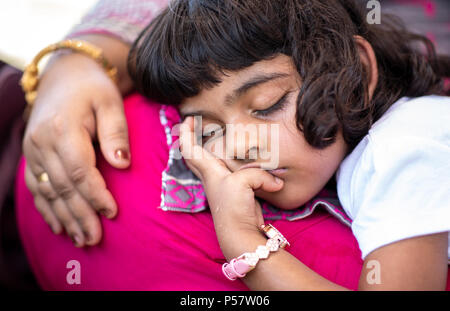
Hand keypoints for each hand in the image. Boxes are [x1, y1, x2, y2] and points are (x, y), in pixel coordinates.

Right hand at [22, 52, 129, 246]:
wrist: (65, 75)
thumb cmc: (93, 89)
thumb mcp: (110, 103)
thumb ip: (116, 133)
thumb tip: (121, 164)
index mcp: (63, 128)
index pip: (79, 171)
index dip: (95, 195)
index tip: (111, 213)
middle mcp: (42, 142)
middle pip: (62, 187)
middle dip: (80, 215)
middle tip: (94, 239)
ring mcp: (33, 150)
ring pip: (47, 191)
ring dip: (64, 218)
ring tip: (80, 239)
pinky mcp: (32, 155)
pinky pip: (36, 187)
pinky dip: (47, 208)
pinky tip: (58, 225)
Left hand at [179, 117, 283, 253]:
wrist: (241, 233)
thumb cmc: (234, 207)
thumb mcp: (244, 182)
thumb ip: (258, 174)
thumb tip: (275, 182)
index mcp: (209, 171)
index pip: (189, 149)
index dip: (186, 133)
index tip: (188, 119)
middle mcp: (212, 178)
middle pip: (193, 156)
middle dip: (190, 139)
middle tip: (195, 124)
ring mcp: (222, 185)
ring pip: (209, 163)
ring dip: (207, 149)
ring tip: (215, 135)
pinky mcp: (236, 192)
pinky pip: (230, 171)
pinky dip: (231, 161)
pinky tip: (240, 158)